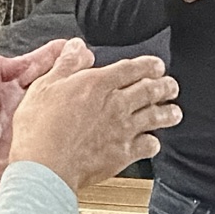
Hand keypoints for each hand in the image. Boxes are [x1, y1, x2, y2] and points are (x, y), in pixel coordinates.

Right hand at [11, 40, 180, 188]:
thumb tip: (78, 47)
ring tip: (175, 112)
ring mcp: (123, 130)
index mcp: (98, 84)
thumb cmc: (39, 128)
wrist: (45, 167)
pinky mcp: (123, 154)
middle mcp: (116, 104)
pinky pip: (148, 146)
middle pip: (150, 90)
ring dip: (168, 113)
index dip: (149, 65)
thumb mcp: (45, 86)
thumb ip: (66, 64)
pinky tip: (153, 143)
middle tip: (172, 86)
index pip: (132, 69)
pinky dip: (153, 143)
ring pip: (155, 117)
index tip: (158, 66)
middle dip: (165, 86)